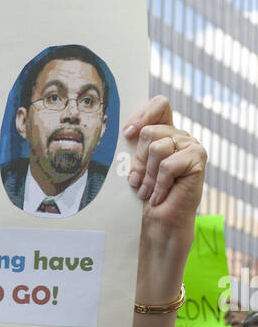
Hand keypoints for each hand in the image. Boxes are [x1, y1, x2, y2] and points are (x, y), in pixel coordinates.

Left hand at [123, 97, 206, 224]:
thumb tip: (127, 131)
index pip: (160, 105)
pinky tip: (161, 195)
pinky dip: (160, 183)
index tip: (128, 134)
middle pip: (149, 131)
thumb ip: (136, 144)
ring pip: (157, 147)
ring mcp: (191, 145)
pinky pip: (168, 164)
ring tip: (149, 190)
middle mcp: (180, 135)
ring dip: (148, 175)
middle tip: (140, 181)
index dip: (143, 115)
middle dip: (139, 160)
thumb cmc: (147, 195)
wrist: (161, 221)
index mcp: (166, 132)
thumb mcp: (136, 165)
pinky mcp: (198, 158)